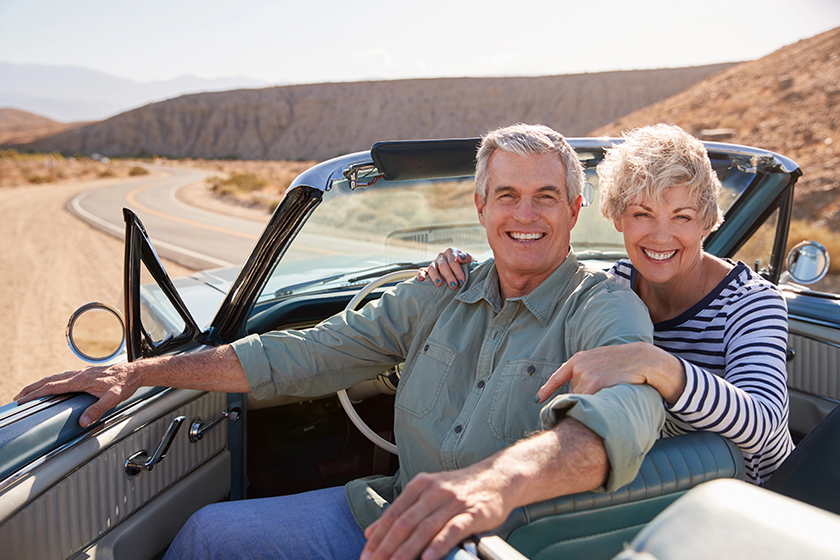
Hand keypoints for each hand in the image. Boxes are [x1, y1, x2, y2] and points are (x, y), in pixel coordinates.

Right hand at [15, 362, 141, 426]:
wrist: (134, 372)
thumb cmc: (124, 384)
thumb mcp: (113, 399)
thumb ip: (97, 409)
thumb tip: (82, 421)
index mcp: (81, 380)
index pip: (53, 386)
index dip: (36, 393)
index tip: (23, 400)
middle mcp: (79, 374)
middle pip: (49, 380)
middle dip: (32, 388)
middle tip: (18, 397)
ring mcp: (81, 372)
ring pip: (55, 377)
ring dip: (40, 384)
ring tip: (29, 392)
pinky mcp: (85, 373)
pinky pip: (63, 377)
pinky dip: (51, 382)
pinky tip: (51, 386)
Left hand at [361, 466, 509, 559]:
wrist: (498, 477)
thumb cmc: (461, 488)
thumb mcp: (428, 492)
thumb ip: (401, 511)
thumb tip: (372, 531)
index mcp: (420, 485)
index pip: (393, 514)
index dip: (378, 536)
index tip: (366, 555)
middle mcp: (434, 492)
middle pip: (405, 522)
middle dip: (387, 547)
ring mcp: (453, 502)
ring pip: (425, 528)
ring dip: (407, 550)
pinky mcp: (472, 513)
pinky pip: (452, 530)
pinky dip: (438, 545)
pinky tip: (427, 558)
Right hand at [416, 248, 472, 288]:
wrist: (460, 267)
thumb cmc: (465, 265)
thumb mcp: (470, 260)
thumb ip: (467, 257)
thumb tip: (461, 257)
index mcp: (451, 252)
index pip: (454, 261)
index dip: (458, 271)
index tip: (462, 281)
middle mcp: (441, 256)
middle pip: (443, 265)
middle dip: (449, 276)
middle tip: (454, 285)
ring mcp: (434, 262)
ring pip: (432, 268)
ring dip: (435, 276)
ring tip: (439, 284)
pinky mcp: (427, 269)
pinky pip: (422, 270)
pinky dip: (420, 274)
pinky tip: (420, 279)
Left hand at [535, 342, 685, 404]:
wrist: (642, 359)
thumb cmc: (623, 362)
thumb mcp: (600, 361)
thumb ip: (586, 371)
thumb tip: (576, 391)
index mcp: (578, 359)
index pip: (558, 376)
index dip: (546, 389)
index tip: (537, 400)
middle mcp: (579, 366)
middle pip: (574, 392)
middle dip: (585, 396)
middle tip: (604, 391)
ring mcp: (586, 373)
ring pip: (582, 398)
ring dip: (592, 401)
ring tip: (610, 390)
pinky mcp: (595, 382)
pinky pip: (588, 401)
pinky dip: (595, 405)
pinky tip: (608, 398)